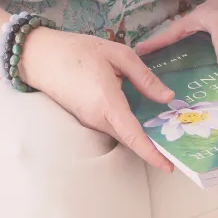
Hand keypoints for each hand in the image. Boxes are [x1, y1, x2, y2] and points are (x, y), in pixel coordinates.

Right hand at [18, 27, 175, 173]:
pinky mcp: (85, 117)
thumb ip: (143, 77)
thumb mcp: (117, 54)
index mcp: (108, 103)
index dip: (152, 153)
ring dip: (140, 132)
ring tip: (164, 122)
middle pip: (130, 137)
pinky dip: (128, 124)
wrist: (40, 56)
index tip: (169, 166)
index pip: (133, 136)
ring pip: (121, 132)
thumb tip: (167, 97)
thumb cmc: (78, 50)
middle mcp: (97, 119)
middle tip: (176, 136)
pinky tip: (140, 110)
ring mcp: (89, 120)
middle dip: (152, 142)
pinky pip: (111, 125)